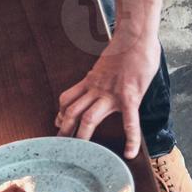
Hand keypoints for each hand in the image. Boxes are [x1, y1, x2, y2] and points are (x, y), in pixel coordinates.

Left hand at [55, 34, 160, 158]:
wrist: (134, 37)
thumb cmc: (125, 49)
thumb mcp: (105, 64)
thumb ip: (101, 75)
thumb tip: (102, 77)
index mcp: (90, 81)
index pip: (68, 99)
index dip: (60, 113)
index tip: (57, 124)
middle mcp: (96, 89)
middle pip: (73, 111)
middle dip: (65, 129)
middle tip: (61, 145)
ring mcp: (111, 93)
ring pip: (90, 118)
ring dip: (84, 136)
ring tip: (84, 153)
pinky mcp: (129, 96)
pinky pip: (129, 121)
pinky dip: (130, 139)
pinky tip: (129, 153)